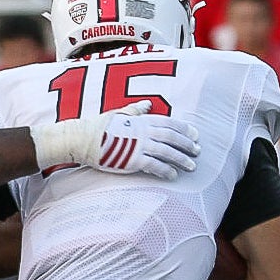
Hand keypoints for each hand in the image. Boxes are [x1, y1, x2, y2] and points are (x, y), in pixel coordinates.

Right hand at [33, 101, 200, 178]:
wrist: (81, 139)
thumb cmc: (97, 126)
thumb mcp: (118, 114)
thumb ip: (135, 110)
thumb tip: (147, 104)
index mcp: (141, 119)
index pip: (169, 122)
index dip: (184, 129)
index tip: (195, 134)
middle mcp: (143, 131)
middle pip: (172, 137)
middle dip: (187, 144)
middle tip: (198, 151)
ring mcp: (139, 146)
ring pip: (167, 152)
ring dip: (181, 159)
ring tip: (191, 166)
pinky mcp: (132, 160)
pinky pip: (154, 166)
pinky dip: (166, 170)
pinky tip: (173, 175)